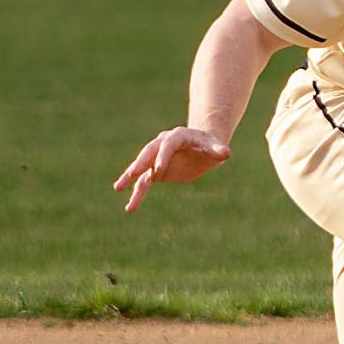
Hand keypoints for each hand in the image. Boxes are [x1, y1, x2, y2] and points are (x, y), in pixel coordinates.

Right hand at [113, 127, 231, 211]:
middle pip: (149, 152)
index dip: (163, 156)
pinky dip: (137, 192)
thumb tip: (225, 153)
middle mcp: (163, 145)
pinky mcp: (156, 171)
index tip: (159, 170)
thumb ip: (219, 151)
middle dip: (140, 163)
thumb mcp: (216, 149)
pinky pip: (144, 182)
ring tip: (118, 187)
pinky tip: (130, 206)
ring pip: (142, 167)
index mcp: (178, 136)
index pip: (168, 145)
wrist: (204, 150)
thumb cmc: (211, 147)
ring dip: (130, 177)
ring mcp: (157, 158)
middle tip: (132, 174)